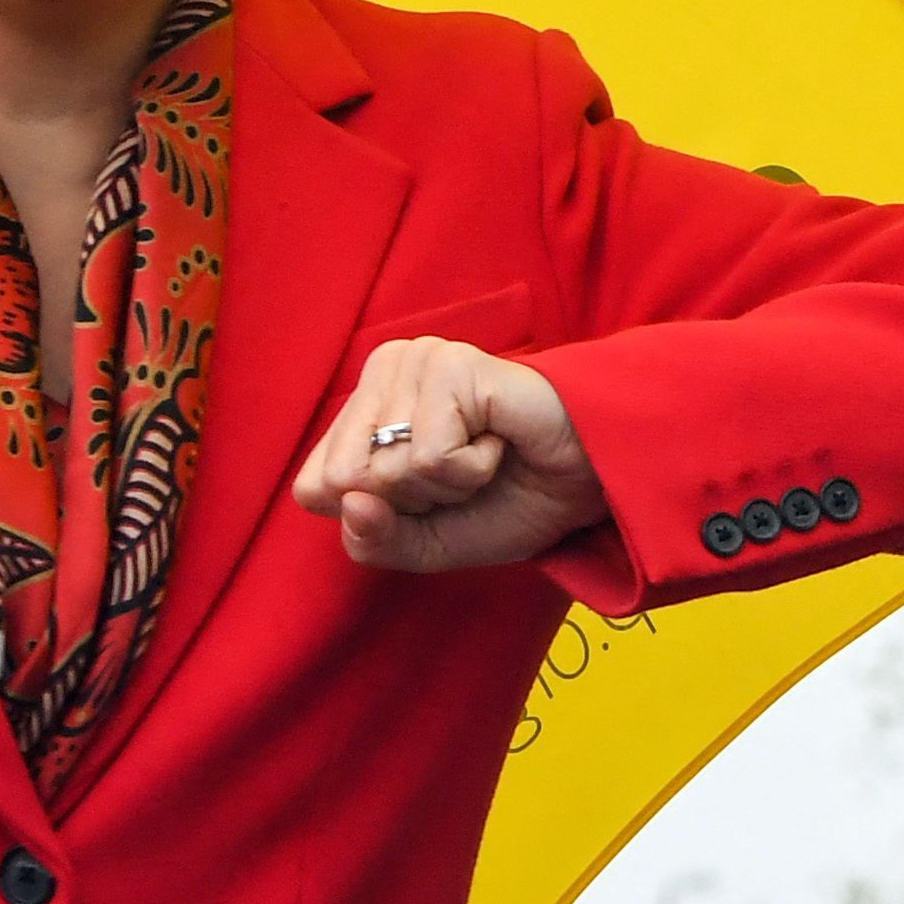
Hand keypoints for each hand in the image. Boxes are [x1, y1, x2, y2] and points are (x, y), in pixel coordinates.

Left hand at [290, 337, 611, 572]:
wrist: (590, 481)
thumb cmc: (510, 500)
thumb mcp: (427, 543)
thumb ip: (374, 539)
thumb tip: (347, 501)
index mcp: (365, 405)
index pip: (314, 486)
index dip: (376, 513)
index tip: (431, 495)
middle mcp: (383, 370)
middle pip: (344, 480)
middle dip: (411, 499)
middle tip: (463, 475)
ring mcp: (416, 360)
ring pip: (386, 469)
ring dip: (446, 485)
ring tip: (486, 454)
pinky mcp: (450, 365)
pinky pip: (430, 456)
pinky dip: (471, 469)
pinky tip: (499, 441)